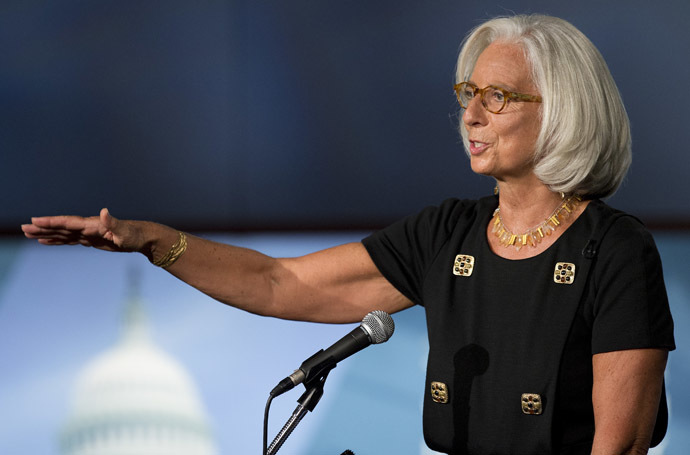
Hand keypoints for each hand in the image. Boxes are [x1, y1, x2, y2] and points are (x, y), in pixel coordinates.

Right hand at [21, 208, 147, 253]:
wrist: (143, 238)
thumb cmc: (135, 235)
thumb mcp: (125, 231)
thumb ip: (112, 222)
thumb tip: (104, 211)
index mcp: (92, 224)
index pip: (68, 222)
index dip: (52, 222)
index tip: (35, 221)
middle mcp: (87, 227)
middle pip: (60, 227)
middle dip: (42, 228)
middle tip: (23, 228)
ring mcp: (87, 233)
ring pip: (62, 234)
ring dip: (45, 234)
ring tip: (27, 234)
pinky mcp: (90, 240)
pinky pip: (69, 240)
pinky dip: (56, 241)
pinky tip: (45, 242)